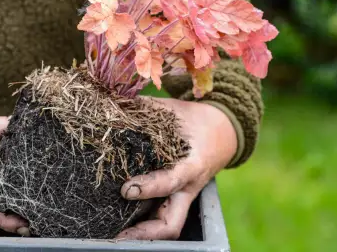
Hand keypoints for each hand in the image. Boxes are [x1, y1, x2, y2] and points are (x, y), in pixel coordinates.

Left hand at [117, 98, 236, 239]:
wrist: (222, 133)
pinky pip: (161, 216)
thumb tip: (115, 101)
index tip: (126, 189)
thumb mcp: (174, 110)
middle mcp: (188, 188)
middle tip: (118, 236)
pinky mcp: (176, 198)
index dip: (149, 187)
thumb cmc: (194, 120)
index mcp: (193, 165)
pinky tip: (119, 220)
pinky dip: (142, 221)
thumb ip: (147, 108)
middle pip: (172, 223)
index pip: (171, 182)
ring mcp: (183, 197)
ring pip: (167, 225)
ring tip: (114, 236)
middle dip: (145, 233)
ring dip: (142, 233)